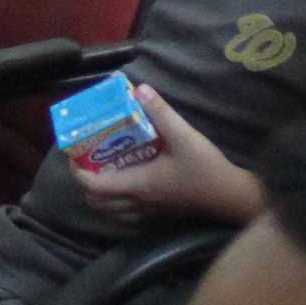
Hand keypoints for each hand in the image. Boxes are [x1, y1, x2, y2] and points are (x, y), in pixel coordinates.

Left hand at [71, 89, 249, 217]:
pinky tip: (127, 184)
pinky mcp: (159, 214)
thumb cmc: (205, 168)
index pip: (94, 186)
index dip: (78, 172)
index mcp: (137, 184)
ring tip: (104, 171)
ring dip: (100, 195)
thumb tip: (139, 90)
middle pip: (96, 202)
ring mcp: (148, 212)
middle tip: (87, 161)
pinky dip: (117, 203)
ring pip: (111, 211)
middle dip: (85, 184)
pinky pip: (126, 214)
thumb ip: (161, 112)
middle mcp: (138, 202)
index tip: (74, 154)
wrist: (231, 197)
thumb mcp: (184, 135)